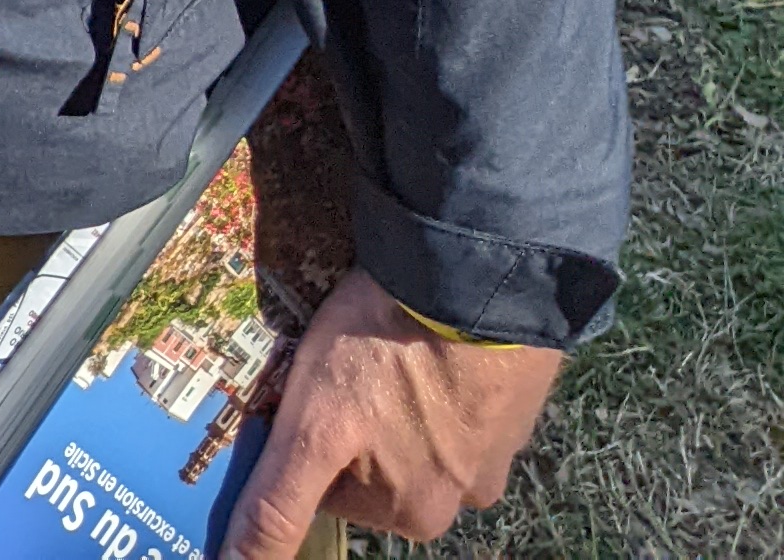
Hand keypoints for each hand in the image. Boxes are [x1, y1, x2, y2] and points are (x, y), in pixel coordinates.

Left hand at [229, 268, 562, 552]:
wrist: (468, 279)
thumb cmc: (380, 355)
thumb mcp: (310, 430)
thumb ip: (278, 505)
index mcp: (412, 515)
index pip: (333, 485)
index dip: (308, 434)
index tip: (301, 389)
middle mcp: (461, 495)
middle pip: (377, 458)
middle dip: (355, 415)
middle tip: (342, 356)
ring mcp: (495, 445)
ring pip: (420, 423)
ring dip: (399, 390)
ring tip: (380, 336)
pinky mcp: (515, 394)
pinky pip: (462, 389)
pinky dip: (440, 366)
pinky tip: (422, 329)